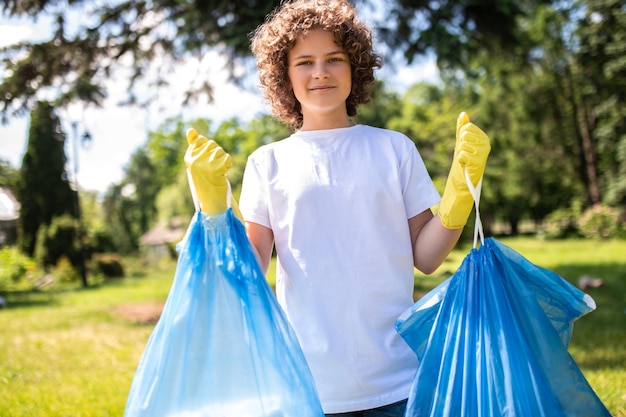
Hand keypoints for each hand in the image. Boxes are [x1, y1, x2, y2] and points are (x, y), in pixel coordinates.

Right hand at [184, 128, 241, 219]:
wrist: (212, 202)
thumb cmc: (206, 181)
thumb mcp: (198, 163)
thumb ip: (194, 145)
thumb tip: (190, 129)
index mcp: (188, 158)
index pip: (201, 140)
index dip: (209, 150)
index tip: (207, 162)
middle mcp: (194, 160)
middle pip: (212, 144)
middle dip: (217, 155)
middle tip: (213, 169)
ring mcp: (204, 164)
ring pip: (220, 151)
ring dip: (223, 161)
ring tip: (218, 172)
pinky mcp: (215, 169)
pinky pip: (227, 158)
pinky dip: (228, 165)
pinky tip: (223, 174)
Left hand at [438, 112, 490, 228]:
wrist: (461, 190)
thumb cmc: (461, 168)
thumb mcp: (461, 146)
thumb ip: (462, 130)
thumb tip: (463, 114)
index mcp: (484, 140)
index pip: (468, 128)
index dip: (461, 138)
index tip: (463, 150)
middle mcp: (487, 146)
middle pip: (465, 134)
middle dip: (459, 145)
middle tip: (463, 158)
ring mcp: (483, 155)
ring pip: (463, 143)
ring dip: (459, 154)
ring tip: (463, 163)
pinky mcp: (478, 164)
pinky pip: (462, 154)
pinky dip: (460, 160)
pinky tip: (464, 166)